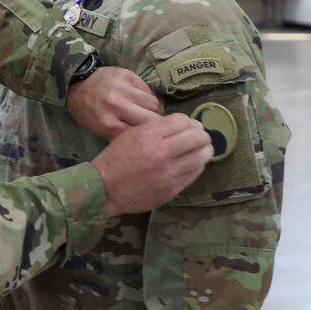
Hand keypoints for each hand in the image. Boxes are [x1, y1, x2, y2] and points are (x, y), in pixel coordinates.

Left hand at [66, 66, 164, 140]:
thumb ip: (123, 136)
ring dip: (156, 109)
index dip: (150, 135)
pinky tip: (145, 99)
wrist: (78, 86)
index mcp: (109, 124)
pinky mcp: (127, 75)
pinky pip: (148, 90)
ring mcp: (122, 89)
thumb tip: (148, 139)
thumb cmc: (90, 113)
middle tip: (157, 124)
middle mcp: (116, 105)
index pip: (141, 133)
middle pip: (152, 118)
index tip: (153, 135)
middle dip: (157, 122)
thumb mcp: (102, 131)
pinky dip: (150, 96)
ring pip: (154, 103)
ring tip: (152, 111)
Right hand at [93, 114, 211, 217]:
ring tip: (203, 149)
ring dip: (205, 150)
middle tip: (201, 136)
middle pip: (196, 137)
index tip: (190, 125)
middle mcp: (161, 152)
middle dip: (202, 134)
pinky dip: (198, 165)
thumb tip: (184, 125)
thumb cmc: (116, 158)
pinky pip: (195, 173)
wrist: (105, 188)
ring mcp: (168, 173)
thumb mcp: (131, 134)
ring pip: (201, 156)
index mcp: (149, 135)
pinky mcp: (172, 189)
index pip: (182, 121)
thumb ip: (156, 128)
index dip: (189, 121)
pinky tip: (194, 163)